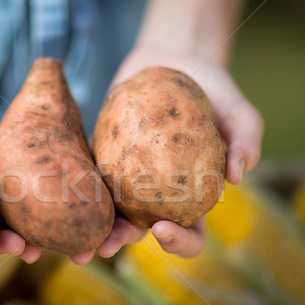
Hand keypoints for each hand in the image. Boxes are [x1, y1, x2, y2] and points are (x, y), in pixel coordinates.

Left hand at [90, 44, 263, 257]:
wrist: (175, 60)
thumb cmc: (214, 91)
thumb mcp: (239, 111)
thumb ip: (246, 140)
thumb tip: (238, 176)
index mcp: (191, 198)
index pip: (190, 233)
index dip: (179, 242)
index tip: (163, 229)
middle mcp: (157, 195)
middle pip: (140, 230)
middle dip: (122, 242)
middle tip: (107, 245)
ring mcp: (127, 178)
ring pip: (109, 211)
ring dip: (93, 228)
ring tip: (77, 237)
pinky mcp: (102, 156)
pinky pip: (87, 175)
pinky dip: (75, 188)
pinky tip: (58, 194)